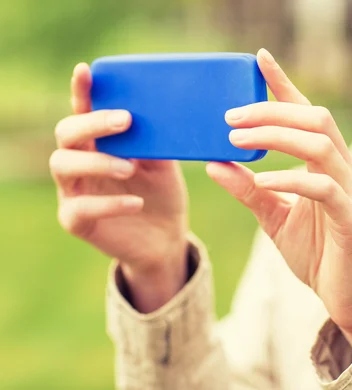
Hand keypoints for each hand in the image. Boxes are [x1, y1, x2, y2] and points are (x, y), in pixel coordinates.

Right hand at [50, 64, 188, 312]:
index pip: (85, 111)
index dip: (82, 91)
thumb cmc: (162, 194)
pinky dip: (109, 203)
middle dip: (92, 123)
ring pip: (62, 166)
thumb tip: (162, 110)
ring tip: (130, 167)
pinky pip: (80, 208)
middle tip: (125, 120)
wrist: (167, 238)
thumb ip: (155, 140)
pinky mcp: (77, 221)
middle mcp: (80, 163)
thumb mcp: (164, 164)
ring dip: (96, 161)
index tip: (86, 70)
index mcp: (99, 143)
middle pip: (66, 133)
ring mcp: (74, 191)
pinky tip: (136, 202)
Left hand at [207, 49, 351, 351]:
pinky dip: (290, 178)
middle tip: (229, 117)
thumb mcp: (274, 217)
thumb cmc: (317, 253)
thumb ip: (249, 190)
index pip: (307, 114)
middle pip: (315, 119)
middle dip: (271, 111)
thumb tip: (214, 163)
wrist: (347, 296)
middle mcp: (346, 170)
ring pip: (321, 145)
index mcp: (329, 165)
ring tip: (238, 140)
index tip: (258, 60)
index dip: (284, 85)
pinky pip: (323, 188)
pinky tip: (260, 179)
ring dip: (278, 137)